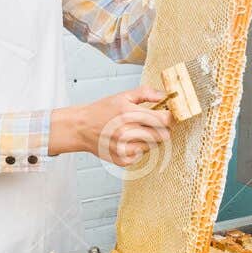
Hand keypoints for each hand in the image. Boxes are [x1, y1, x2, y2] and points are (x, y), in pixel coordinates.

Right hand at [50, 86, 171, 166]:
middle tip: (154, 124)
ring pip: (154, 146)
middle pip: (164, 135)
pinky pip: (142, 155)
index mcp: (130, 113)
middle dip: (162, 128)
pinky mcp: (123, 159)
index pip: (165, 120)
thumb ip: (146, 93)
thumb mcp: (123, 96)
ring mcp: (125, 148)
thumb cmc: (102, 111)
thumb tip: (166, 95)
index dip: (170, 117)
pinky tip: (129, 141)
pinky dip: (139, 149)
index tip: (168, 115)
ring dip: (150, 139)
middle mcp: (127, 132)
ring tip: (137, 131)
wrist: (81, 128)